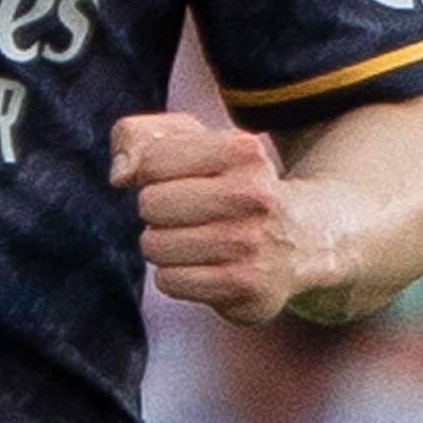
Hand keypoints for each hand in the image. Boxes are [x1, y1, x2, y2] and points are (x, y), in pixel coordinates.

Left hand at [110, 111, 322, 325]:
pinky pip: (168, 281)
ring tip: (197, 240)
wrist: (303, 239)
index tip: (183, 179)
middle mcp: (253, 196)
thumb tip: (119, 175)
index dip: (154, 173)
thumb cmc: (233, 183)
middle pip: (150, 204)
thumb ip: (140, 136)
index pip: (152, 162)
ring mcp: (250, 244)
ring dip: (164, 245)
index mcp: (244, 151)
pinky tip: (205, 266)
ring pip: (154, 245)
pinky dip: (176, 275)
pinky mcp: (243, 287)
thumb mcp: (196, 140)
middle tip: (189, 213)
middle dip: (158, 210)